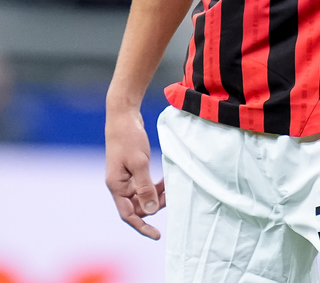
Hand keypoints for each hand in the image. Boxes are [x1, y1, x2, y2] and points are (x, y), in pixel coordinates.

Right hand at [105, 108, 165, 238]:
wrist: (123, 116)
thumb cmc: (129, 138)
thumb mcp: (139, 163)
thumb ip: (145, 187)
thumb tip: (151, 210)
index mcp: (116, 186)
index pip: (129, 215)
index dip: (142, 227)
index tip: (157, 235)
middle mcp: (119, 185)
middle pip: (138, 206)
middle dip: (154, 205)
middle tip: (171, 196)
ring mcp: (125, 177)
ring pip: (142, 195)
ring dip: (156, 195)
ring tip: (171, 187)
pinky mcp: (132, 169)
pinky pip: (144, 185)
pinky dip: (154, 185)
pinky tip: (165, 180)